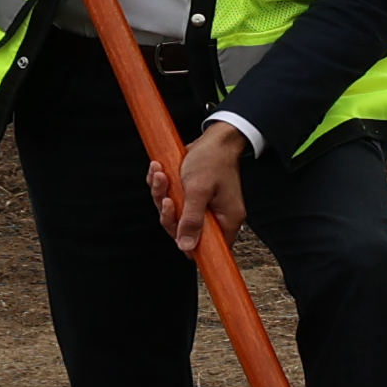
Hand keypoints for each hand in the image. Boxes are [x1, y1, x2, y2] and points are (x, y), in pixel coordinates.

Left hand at [146, 125, 252, 249]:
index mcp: (226, 219)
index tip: (178, 237)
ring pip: (175, 214)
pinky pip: (172, 200)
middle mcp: (216, 216)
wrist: (213, 139)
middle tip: (167, 198)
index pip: (210, 247)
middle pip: (185, 231)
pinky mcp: (193, 197)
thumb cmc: (212, 160)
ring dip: (163, 195)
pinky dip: (163, 188)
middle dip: (169, 213)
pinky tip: (160, 173)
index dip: (191, 246)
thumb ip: (191, 220)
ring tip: (161, 176)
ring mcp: (204, 206)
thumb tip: (187, 246)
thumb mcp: (198, 191)